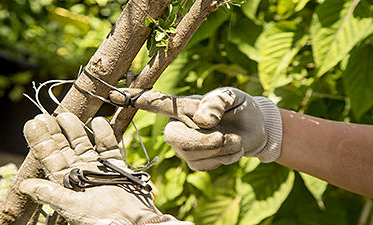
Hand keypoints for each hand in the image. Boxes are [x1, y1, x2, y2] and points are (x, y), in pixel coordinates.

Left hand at [19, 112, 191, 224]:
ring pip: (85, 144)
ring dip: (75, 130)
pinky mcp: (117, 166)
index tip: (33, 123)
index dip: (41, 141)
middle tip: (45, 115)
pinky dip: (105, 134)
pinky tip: (98, 121)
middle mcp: (81, 174)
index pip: (50, 158)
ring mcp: (99, 168)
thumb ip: (50, 194)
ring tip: (65, 115)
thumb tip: (25, 186)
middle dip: (55, 132)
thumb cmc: (101, 218)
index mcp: (67, 183)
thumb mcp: (71, 206)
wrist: (133, 221)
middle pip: (65, 148)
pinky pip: (109, 147)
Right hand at [110, 87, 281, 170]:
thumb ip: (217, 101)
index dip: (139, 101)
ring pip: (192, 154)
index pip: (157, 104)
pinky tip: (230, 148)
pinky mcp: (195, 162)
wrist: (253, 128)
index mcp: (182, 107)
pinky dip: (224, 158)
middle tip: (224, 136)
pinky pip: (204, 165)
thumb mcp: (231, 95)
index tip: (118, 96)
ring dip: (220, 149)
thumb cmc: (238, 106)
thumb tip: (202, 119)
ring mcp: (184, 146)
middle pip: (174, 138)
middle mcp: (177, 126)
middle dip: (203, 141)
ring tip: (234, 139)